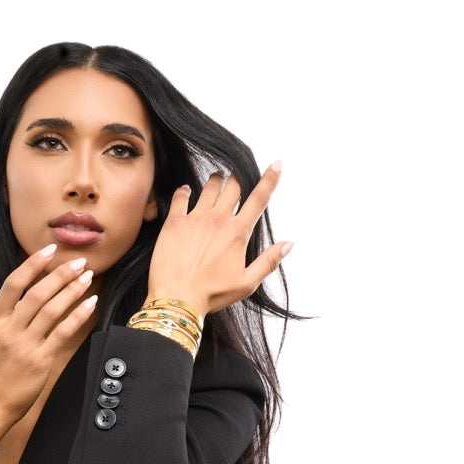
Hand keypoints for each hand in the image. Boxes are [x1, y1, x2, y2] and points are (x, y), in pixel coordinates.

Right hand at [0, 244, 97, 432]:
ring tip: (87, 277)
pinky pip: (62, 332)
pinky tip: (90, 304)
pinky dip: (78, 315)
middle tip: (79, 262)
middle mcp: (8, 329)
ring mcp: (24, 344)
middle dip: (60, 274)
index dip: (33, 264)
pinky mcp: (40, 360)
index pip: (13, 284)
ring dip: (72, 290)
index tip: (50, 250)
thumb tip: (6, 302)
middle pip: (37, 293)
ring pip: (52, 309)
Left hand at [145, 162, 292, 317]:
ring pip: (209, 186)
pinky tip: (186, 191)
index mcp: (238, 233)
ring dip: (216, 180)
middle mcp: (218, 220)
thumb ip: (269, 262)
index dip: (270, 179)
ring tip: (216, 180)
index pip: (259, 199)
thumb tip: (289, 244)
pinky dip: (185, 190)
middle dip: (238, 178)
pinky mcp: (174, 222)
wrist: (177, 299)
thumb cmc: (213, 294)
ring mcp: (195, 218)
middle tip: (236, 179)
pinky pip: (180, 195)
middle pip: (234, 185)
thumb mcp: (247, 283)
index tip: (276, 164)